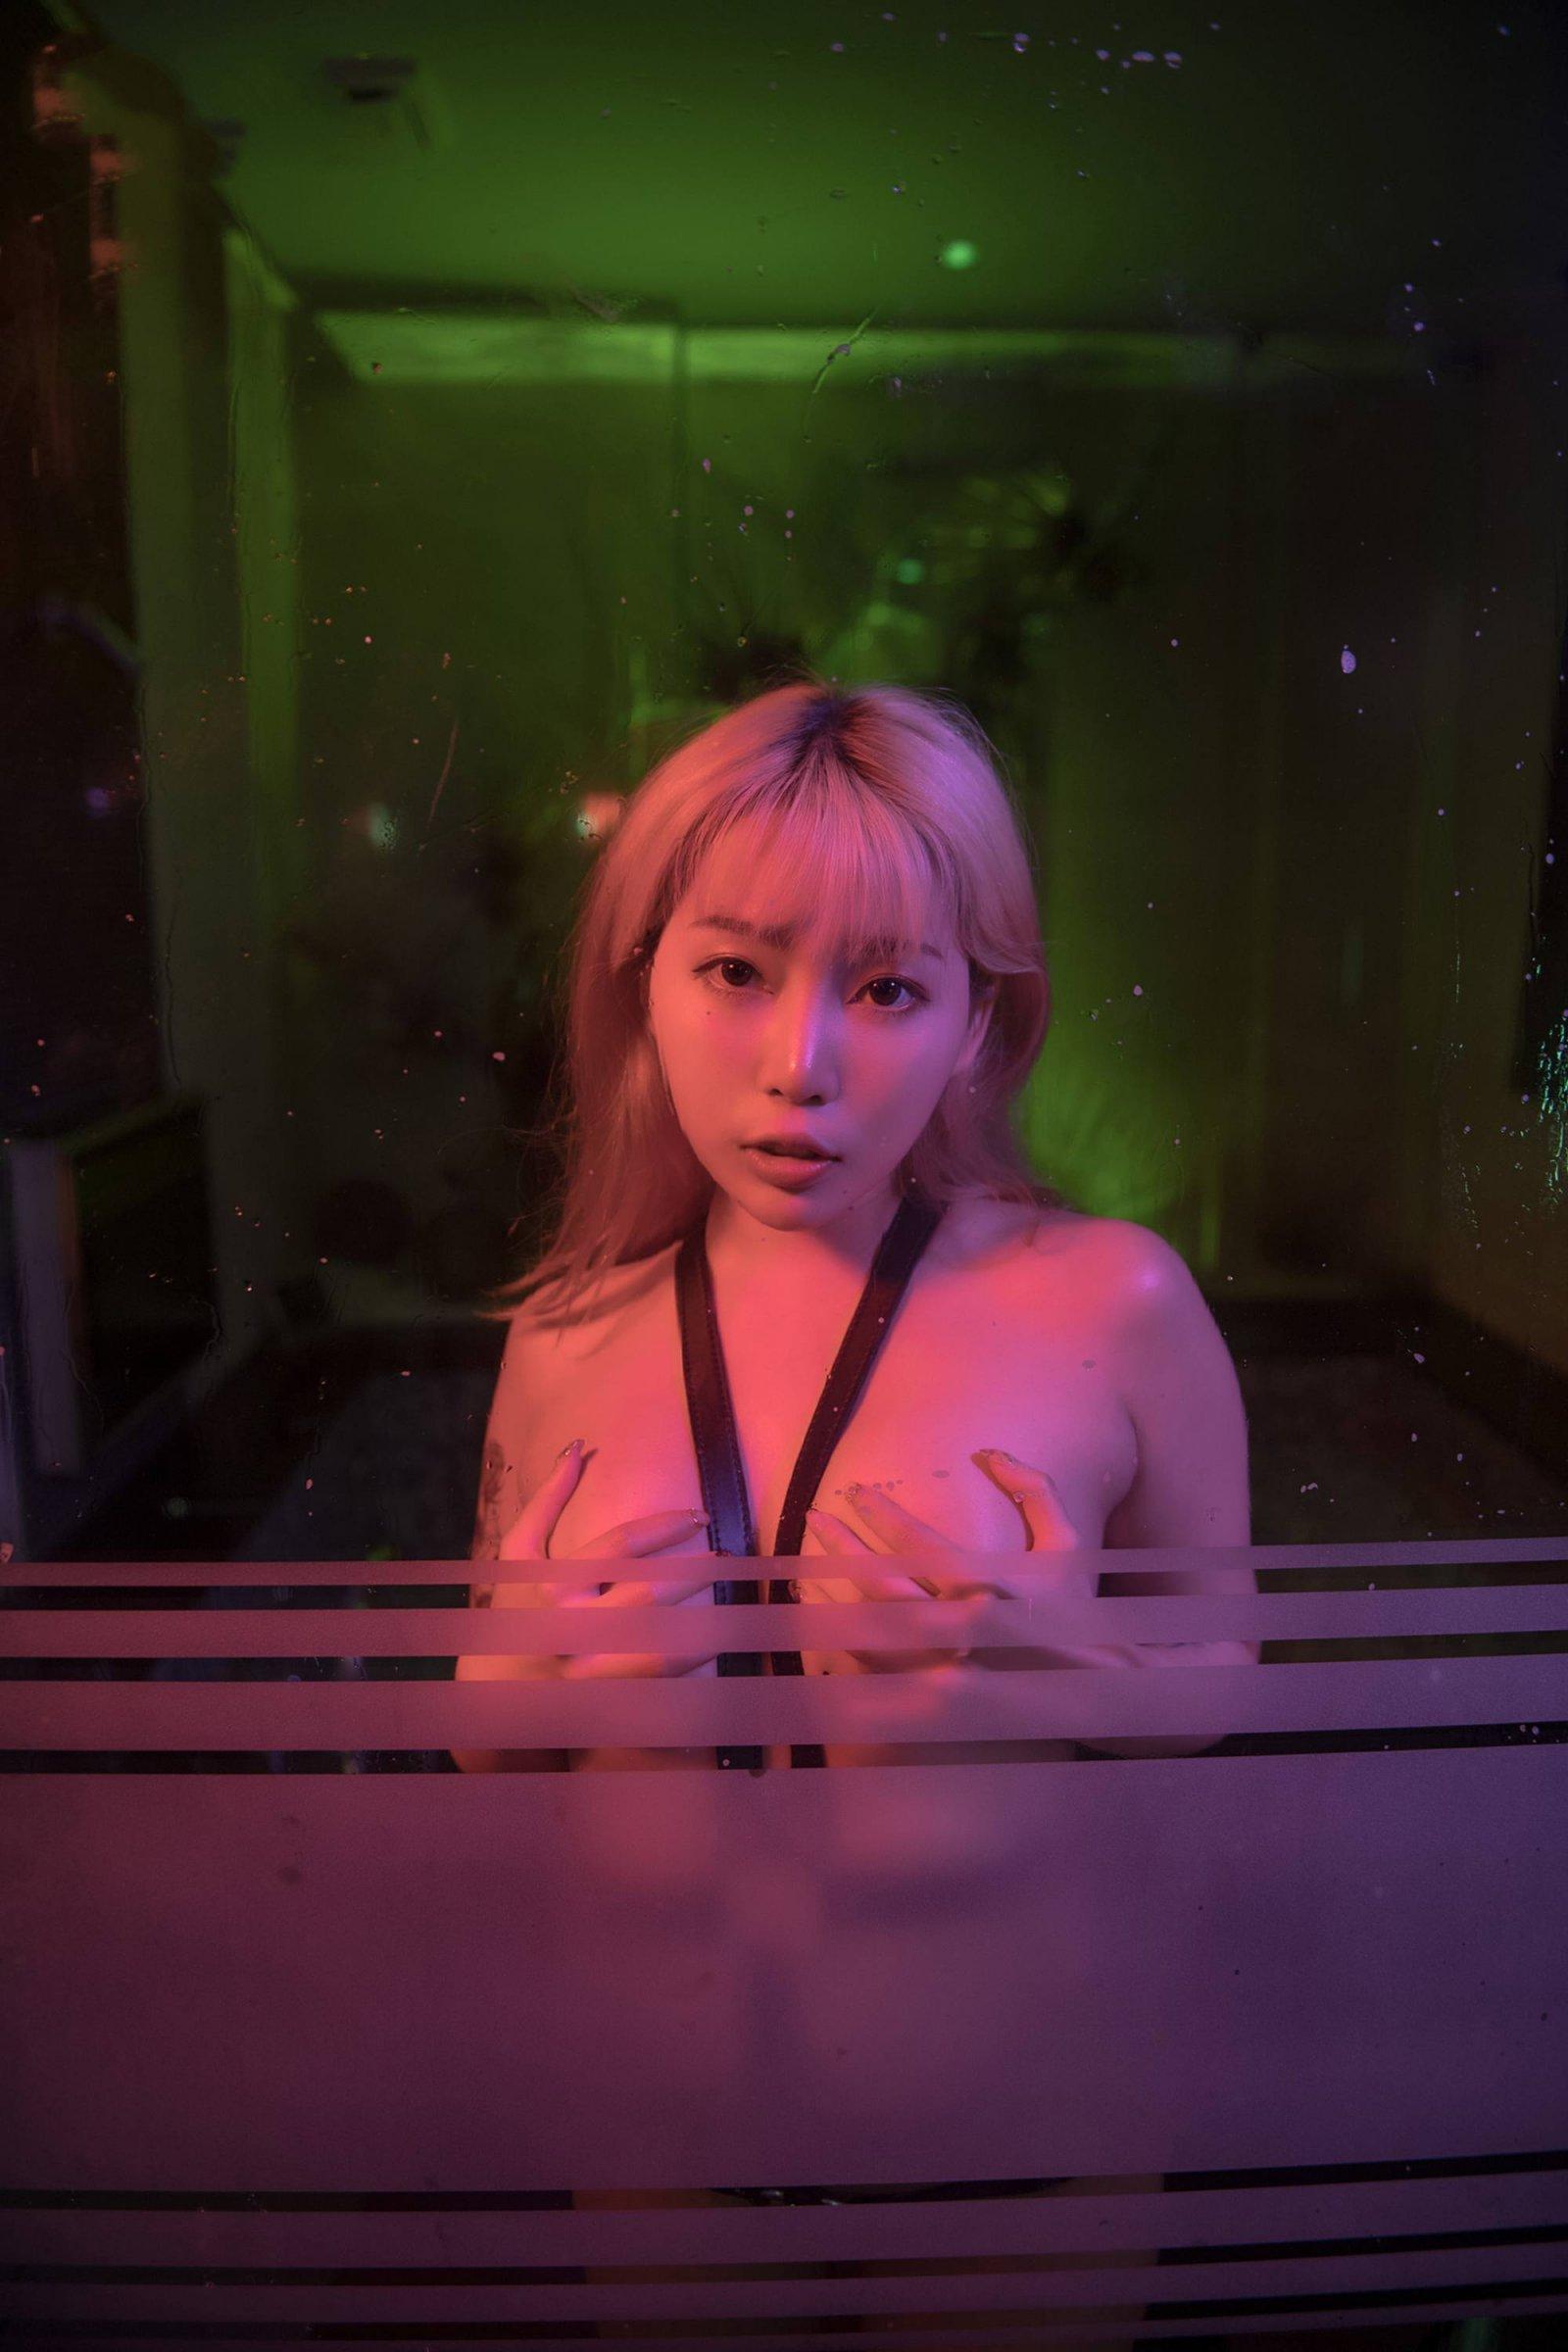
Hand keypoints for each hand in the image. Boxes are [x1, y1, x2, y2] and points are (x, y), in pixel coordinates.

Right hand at [464, 1442, 716, 1687]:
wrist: (489, 1698)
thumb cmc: (510, 1613)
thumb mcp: (517, 1554)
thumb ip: (548, 1500)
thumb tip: (577, 1445)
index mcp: (552, 1585)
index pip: (620, 1546)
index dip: (666, 1526)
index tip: (699, 1516)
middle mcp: (570, 1627)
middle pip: (648, 1593)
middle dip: (695, 1571)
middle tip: (726, 1557)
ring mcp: (588, 1671)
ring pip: (660, 1646)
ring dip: (704, 1619)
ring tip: (733, 1598)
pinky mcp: (602, 1704)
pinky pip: (657, 1686)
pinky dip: (690, 1664)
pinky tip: (717, 1642)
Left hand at [801, 1450, 1087, 1670]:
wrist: (1095, 1692)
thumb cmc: (1077, 1613)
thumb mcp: (1067, 1545)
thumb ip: (1034, 1491)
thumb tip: (986, 1452)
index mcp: (984, 1585)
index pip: (915, 1541)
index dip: (878, 1512)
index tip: (854, 1492)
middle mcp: (956, 1629)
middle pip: (878, 1583)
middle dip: (839, 1546)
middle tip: (812, 1519)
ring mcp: (940, 1670)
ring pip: (867, 1632)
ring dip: (830, 1599)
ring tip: (801, 1572)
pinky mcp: (933, 1704)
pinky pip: (878, 1675)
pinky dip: (847, 1649)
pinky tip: (825, 1628)